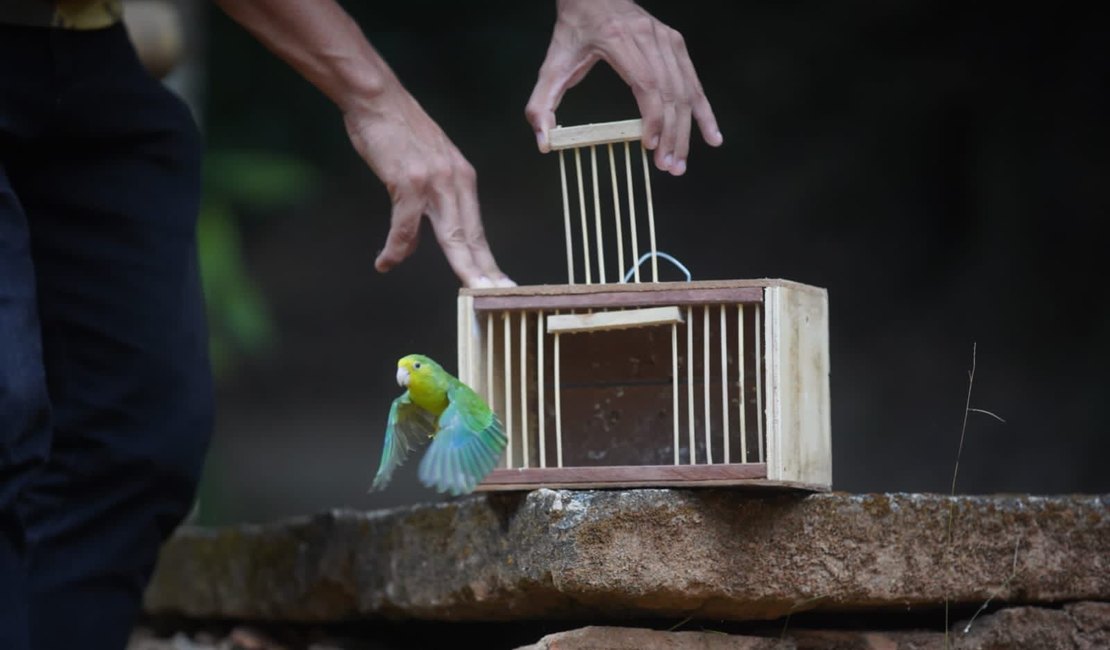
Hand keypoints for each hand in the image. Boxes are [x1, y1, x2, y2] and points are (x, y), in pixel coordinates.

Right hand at [344, 89, 513, 287]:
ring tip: (472, 293)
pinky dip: (396, 247)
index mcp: (462, 179)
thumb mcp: (422, 166)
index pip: (477, 228)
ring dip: (463, 266)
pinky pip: (406, 225)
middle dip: (486, 271)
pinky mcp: (408, 181)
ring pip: (453, 235)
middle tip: (501, 295)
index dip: (486, 259)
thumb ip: (424, 204)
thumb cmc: (396, 131)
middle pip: (472, 237)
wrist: (377, 97)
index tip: (500, 283)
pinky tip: (385, 262)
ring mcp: (434, 183)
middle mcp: (455, 182)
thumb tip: (411, 245)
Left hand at [525, 0, 722, 175]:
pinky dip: (703, 110)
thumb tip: (544, 142)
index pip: (646, 83)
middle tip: (668, 167)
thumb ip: (541, 104)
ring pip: (684, 90)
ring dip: (686, 130)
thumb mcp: (551, 65)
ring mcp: (666, 39)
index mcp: (619, 39)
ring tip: (680, 162)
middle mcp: (648, 36)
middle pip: (669, 92)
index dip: (652, 117)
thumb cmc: (574, 29)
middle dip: (672, 134)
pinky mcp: (675, 43)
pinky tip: (711, 135)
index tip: (650, 145)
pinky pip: (693, 81)